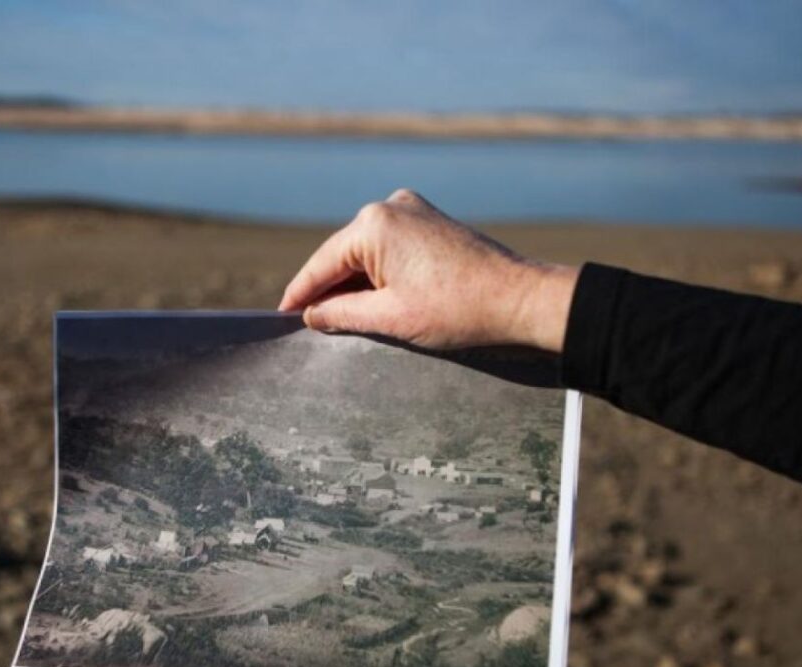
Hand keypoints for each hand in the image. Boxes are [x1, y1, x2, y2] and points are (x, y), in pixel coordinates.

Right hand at [278, 189, 579, 351]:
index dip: (299, 295)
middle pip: (342, 256)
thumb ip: (341, 314)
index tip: (280, 317)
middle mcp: (390, 206)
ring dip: (353, 284)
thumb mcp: (390, 318)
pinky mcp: (430, 222)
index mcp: (374, 224)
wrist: (520, 299)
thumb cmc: (458, 309)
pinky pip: (389, 248)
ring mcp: (413, 210)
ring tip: (339, 319)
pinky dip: (377, 274)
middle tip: (307, 325)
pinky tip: (372, 301)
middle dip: (326, 290)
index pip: (321, 265)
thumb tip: (311, 315)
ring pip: (365, 253)